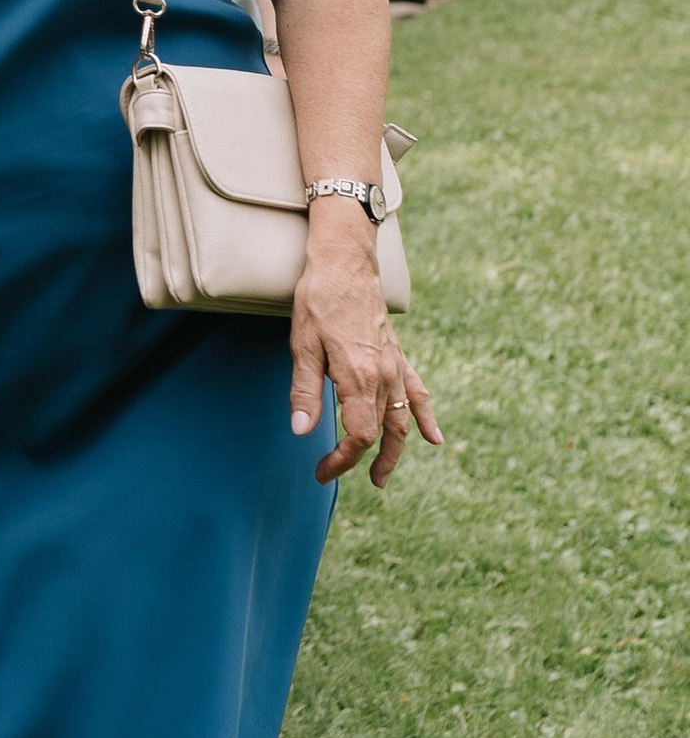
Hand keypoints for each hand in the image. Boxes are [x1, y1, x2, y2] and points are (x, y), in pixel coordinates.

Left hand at [290, 220, 440, 488]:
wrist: (345, 262)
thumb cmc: (318, 300)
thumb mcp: (303, 346)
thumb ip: (305, 391)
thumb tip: (302, 432)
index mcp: (359, 377)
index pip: (358, 435)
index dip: (341, 460)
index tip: (321, 471)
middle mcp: (384, 375)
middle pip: (379, 431)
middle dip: (361, 459)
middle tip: (339, 475)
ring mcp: (395, 365)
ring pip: (401, 418)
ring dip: (395, 450)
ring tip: (381, 475)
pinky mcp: (398, 355)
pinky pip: (418, 392)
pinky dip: (425, 416)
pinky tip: (434, 438)